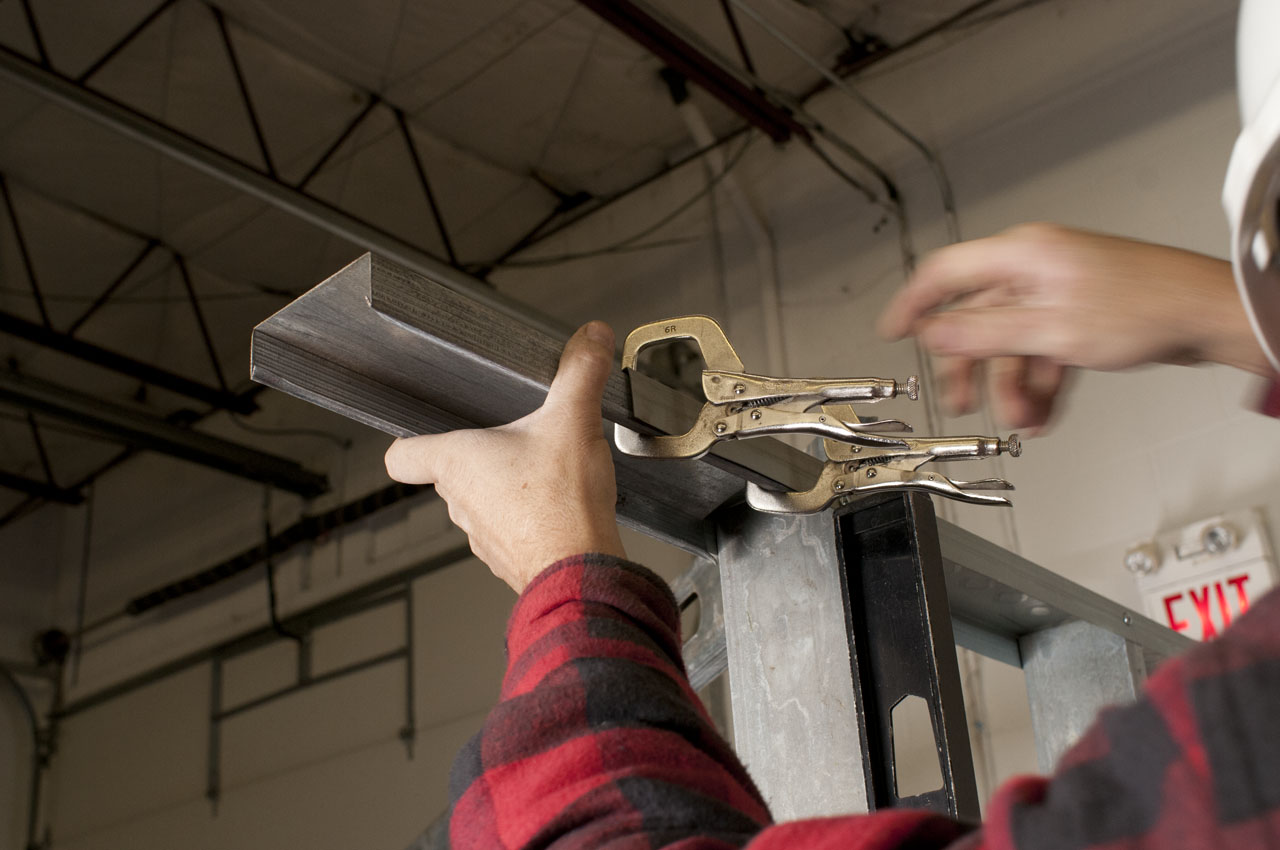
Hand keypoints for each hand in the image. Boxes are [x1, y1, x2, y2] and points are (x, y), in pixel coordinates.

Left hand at [384, 321, 625, 592]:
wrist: (581, 571)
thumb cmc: (560, 505)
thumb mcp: (573, 421)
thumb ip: (580, 374)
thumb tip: (591, 338)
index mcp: (457, 462)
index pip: (404, 455)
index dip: (410, 440)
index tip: (422, 430)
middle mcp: (460, 502)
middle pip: (450, 474)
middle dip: (482, 456)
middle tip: (516, 439)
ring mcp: (481, 536)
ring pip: (481, 504)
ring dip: (506, 490)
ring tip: (545, 474)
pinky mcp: (509, 559)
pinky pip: (509, 532)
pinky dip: (527, 520)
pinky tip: (560, 506)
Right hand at [878, 224, 1268, 430]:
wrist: (1209, 316)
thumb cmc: (1146, 307)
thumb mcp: (1050, 330)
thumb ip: (984, 332)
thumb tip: (933, 332)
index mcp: (1022, 256)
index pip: (946, 273)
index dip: (913, 302)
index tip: (893, 330)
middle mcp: (1036, 269)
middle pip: (979, 318)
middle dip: (972, 366)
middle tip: (961, 400)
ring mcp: (1059, 292)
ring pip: (1013, 342)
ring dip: (1012, 385)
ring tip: (1020, 418)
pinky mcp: (1080, 314)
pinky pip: (1042, 351)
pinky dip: (1039, 383)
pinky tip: (1042, 412)